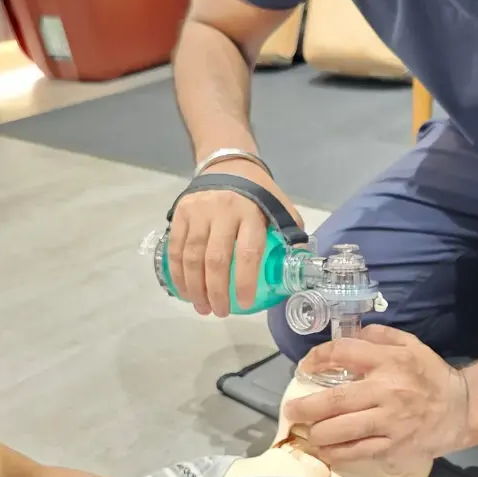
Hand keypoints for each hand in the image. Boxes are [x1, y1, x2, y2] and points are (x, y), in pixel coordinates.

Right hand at [167, 160, 302, 316]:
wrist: (227, 164)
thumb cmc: (258, 194)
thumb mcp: (280, 207)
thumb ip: (290, 234)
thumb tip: (301, 267)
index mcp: (252, 213)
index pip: (248, 252)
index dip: (245, 282)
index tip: (243, 304)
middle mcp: (223, 211)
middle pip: (216, 259)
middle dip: (216, 291)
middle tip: (220, 312)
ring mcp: (199, 211)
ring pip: (192, 257)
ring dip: (195, 287)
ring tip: (202, 307)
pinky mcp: (181, 212)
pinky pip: (176, 248)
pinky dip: (178, 274)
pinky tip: (184, 291)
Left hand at [288, 325, 470, 465]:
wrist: (461, 411)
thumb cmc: (430, 377)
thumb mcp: (410, 345)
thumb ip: (378, 336)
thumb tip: (345, 337)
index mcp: (390, 362)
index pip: (342, 354)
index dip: (316, 359)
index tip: (304, 368)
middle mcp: (387, 392)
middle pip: (334, 402)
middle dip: (305, 408)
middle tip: (290, 411)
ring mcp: (390, 424)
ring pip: (340, 432)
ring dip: (317, 434)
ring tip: (309, 434)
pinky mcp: (393, 449)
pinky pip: (355, 453)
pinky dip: (336, 453)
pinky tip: (327, 451)